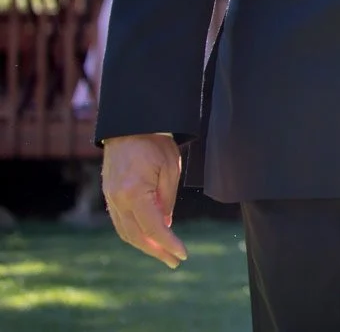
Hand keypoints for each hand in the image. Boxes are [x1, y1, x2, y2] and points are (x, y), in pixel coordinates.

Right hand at [102, 134, 187, 268]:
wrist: (128, 126)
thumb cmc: (154, 143)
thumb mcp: (170, 169)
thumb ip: (167, 200)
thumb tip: (165, 225)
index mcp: (134, 193)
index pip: (154, 228)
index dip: (169, 244)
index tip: (182, 254)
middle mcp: (118, 200)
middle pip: (137, 236)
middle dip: (157, 251)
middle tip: (174, 262)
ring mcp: (110, 199)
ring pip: (126, 232)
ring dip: (145, 246)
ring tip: (164, 255)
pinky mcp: (109, 196)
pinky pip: (120, 223)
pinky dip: (134, 234)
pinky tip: (149, 238)